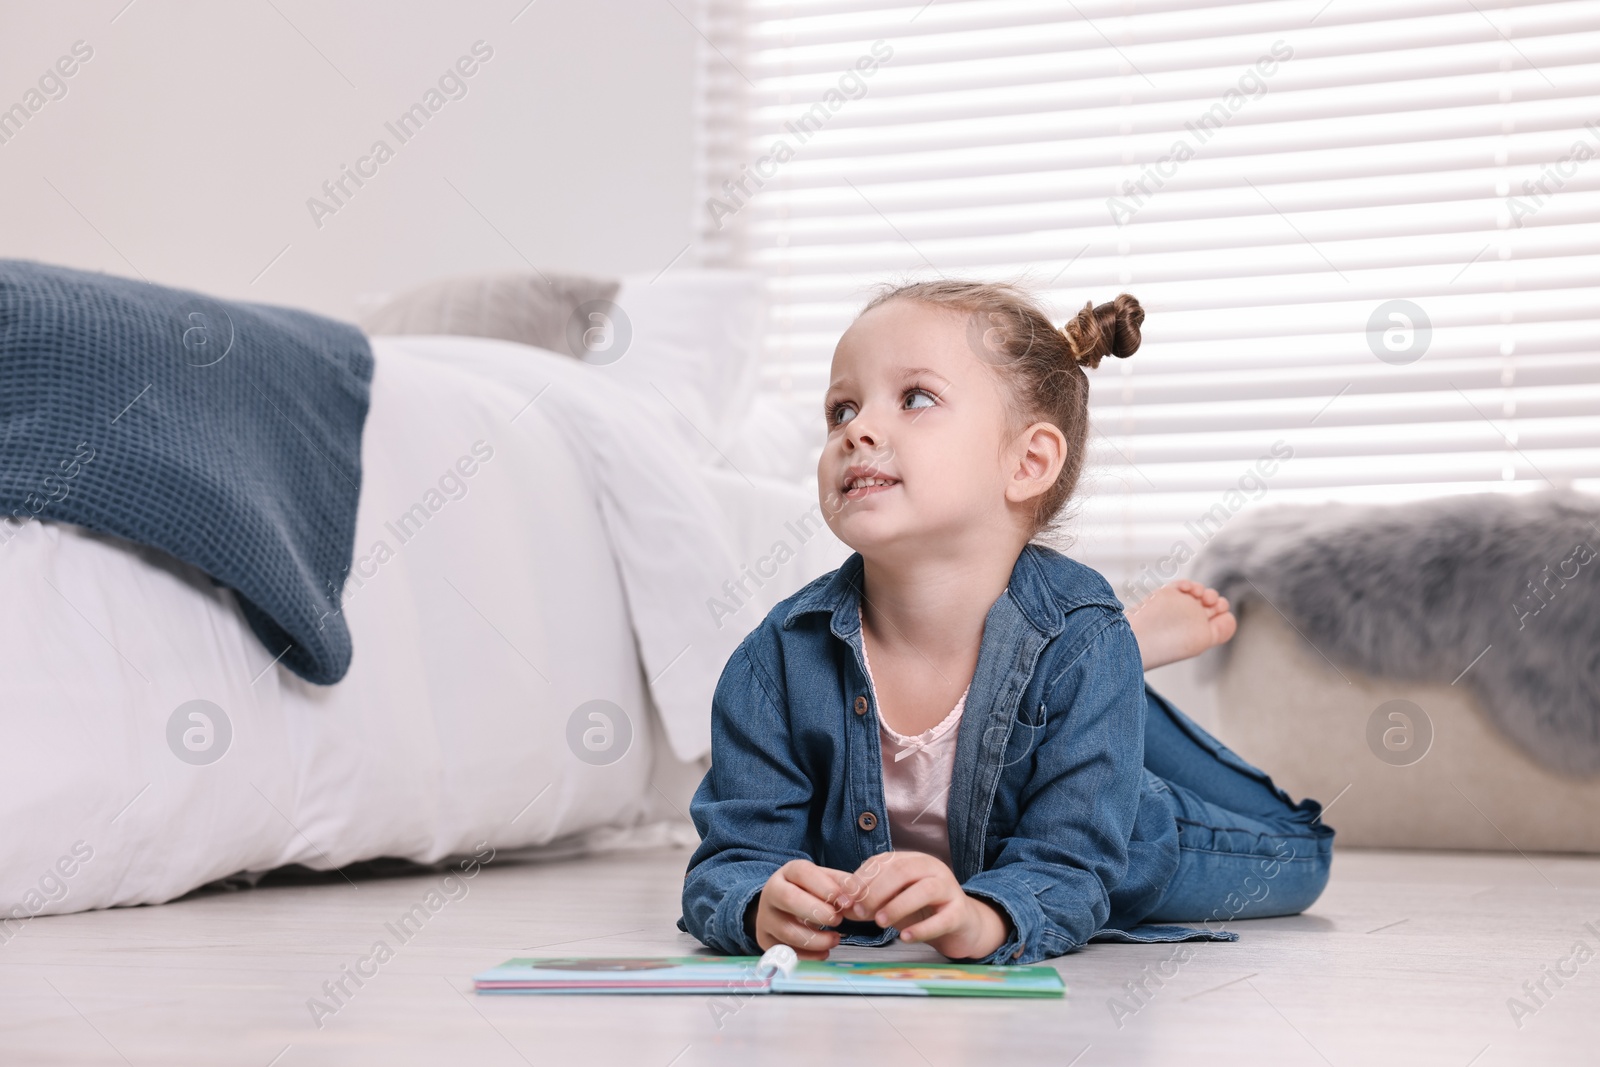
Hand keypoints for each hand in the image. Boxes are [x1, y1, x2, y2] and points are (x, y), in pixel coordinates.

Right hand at [753, 860, 849, 959]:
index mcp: (788, 873)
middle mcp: (771, 892)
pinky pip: (786, 952)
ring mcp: (766, 917)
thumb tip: (856, 897)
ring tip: (835, 938)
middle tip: (837, 919)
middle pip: (789, 899)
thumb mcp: (825, 881)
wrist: (781, 907)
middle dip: (818, 912)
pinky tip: (824, 952)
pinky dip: (809, 956)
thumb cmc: (808, 893)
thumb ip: (842, 885)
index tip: (843, 899)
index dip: (824, 886)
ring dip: (817, 939)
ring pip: (788, 931)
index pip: (802, 872)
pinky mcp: (765, 940)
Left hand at [837, 852, 1009, 960]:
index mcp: (913, 860)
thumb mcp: (893, 901)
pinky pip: (943, 918)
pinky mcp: (960, 913)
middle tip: (860, 912)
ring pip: (925, 889)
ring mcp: (949, 889)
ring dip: (898, 905)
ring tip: (880, 923)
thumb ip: (868, 901)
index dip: (861, 879)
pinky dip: (922, 929)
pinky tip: (905, 937)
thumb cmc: (923, 910)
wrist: (961, 925)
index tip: (845, 900)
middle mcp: (932, 868)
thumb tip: (841, 906)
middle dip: (876, 891)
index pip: (883, 861)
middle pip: (902, 871)